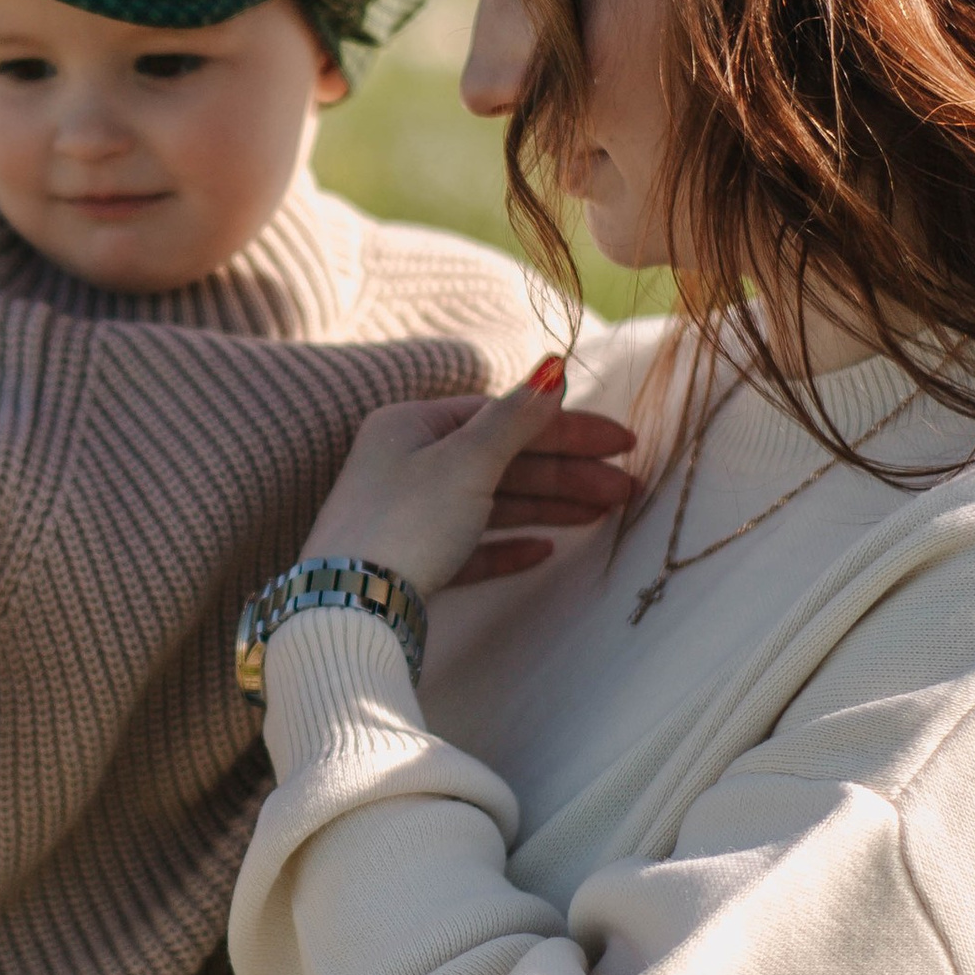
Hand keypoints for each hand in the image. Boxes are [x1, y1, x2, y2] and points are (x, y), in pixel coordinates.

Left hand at [300, 361, 635, 599]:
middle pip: (502, 461)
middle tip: (627, 488)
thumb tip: (551, 368)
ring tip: (603, 515)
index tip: (620, 442)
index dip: (564, 428)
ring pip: (491, 504)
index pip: (501, 417)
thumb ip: (515, 418)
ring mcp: (407, 518)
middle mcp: (405, 465)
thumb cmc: (404, 523)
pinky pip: (469, 549)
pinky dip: (508, 546)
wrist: (348, 607)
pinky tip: (544, 551)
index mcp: (411, 426)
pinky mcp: (411, 566)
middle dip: (566, 473)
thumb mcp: (466, 461)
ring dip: (549, 507)